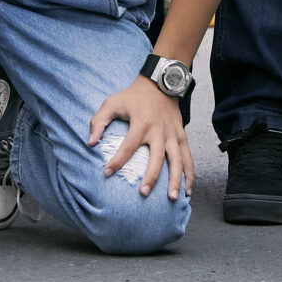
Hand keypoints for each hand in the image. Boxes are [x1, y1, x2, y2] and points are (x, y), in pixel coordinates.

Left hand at [87, 77, 192, 199]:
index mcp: (141, 123)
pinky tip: (188, 191)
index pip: (128, 146)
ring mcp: (173, 135)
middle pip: (157, 158)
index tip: (107, 173)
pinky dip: (190, 174)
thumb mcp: (112, 102)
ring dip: (176, 180)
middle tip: (143, 193)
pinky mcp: (182, 136)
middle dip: (151, 177)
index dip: (117, 161)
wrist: (161, 83)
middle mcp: (159, 131)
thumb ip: (99, 121)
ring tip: (173, 199)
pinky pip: (188, 158)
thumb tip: (91, 142)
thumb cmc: (134, 96)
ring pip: (177, 160)